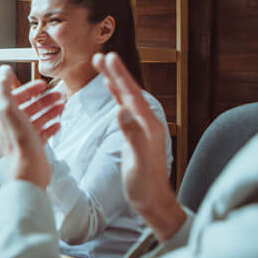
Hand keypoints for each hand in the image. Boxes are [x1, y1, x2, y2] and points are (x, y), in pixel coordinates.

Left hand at [0, 65, 64, 187]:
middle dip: (43, 100)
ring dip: (49, 111)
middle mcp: (10, 126)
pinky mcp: (33, 148)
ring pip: (36, 119)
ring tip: (63, 105)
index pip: (15, 97)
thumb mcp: (8, 109)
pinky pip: (42, 134)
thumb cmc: (19, 141)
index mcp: (3, 116)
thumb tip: (2, 69)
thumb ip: (3, 87)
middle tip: (58, 95)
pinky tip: (59, 124)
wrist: (29, 171)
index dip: (29, 89)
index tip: (43, 84)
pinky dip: (50, 127)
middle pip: (28, 107)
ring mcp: (22, 137)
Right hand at [93, 53, 184, 240]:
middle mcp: (146, 123)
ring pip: (127, 99)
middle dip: (116, 72)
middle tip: (102, 55)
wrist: (154, 202)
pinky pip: (124, 109)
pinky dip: (116, 96)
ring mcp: (141, 128)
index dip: (119, 76)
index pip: (131, 95)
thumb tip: (121, 111)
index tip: (109, 58)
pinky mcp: (135, 135)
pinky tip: (112, 92)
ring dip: (115, 81)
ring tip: (104, 66)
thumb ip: (131, 136)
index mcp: (147, 126)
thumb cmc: (146, 186)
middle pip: (129, 92)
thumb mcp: (137, 162)